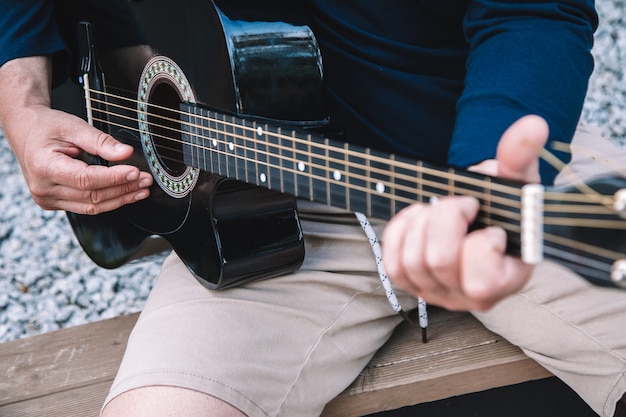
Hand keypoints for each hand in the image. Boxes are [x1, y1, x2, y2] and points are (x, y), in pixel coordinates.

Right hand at [0, 56, 152, 214]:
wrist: (26, 132)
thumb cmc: (47, 127)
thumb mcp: (74, 126)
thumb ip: (101, 141)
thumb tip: (126, 153)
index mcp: (43, 166)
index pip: (86, 179)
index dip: (114, 178)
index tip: (135, 171)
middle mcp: (43, 188)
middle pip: (92, 195)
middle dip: (123, 188)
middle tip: (145, 179)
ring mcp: (47, 199)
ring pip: (92, 206)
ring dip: (120, 198)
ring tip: (141, 189)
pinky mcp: (54, 203)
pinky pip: (86, 207)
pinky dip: (109, 201)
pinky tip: (126, 194)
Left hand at [382, 115, 548, 310]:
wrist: (480, 216)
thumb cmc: (502, 206)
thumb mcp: (514, 181)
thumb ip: (521, 157)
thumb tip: (532, 125)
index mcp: (505, 281)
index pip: (482, 279)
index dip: (481, 241)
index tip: (489, 220)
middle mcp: (469, 296)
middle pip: (438, 260)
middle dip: (445, 217)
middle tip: (461, 204)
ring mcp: (438, 292)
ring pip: (411, 262)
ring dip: (422, 222)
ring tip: (440, 209)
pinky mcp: (413, 283)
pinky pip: (393, 264)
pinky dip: (401, 232)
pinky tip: (418, 216)